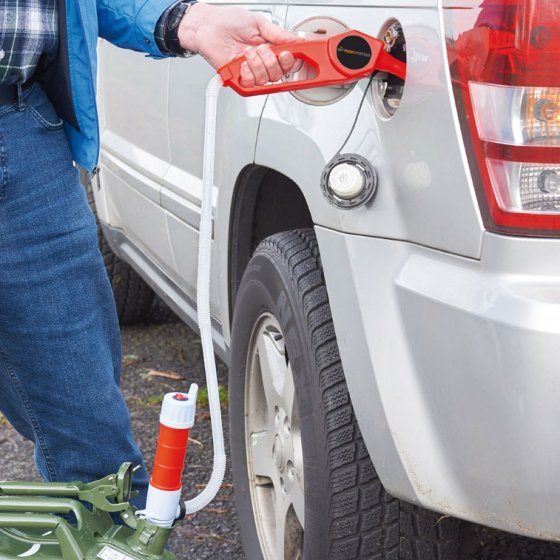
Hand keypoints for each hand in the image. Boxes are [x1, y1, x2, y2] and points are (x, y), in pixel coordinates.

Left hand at [178, 3, 297, 86]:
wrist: (206, 26)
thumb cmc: (228, 21)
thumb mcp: (258, 22)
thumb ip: (279, 34)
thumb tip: (296, 41)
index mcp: (269, 49)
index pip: (288, 63)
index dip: (291, 61)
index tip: (286, 54)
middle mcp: (261, 62)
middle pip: (279, 74)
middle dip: (271, 61)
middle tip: (261, 48)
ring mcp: (250, 71)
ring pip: (266, 79)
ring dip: (257, 64)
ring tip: (247, 51)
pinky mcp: (238, 78)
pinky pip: (251, 84)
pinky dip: (247, 72)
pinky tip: (241, 62)